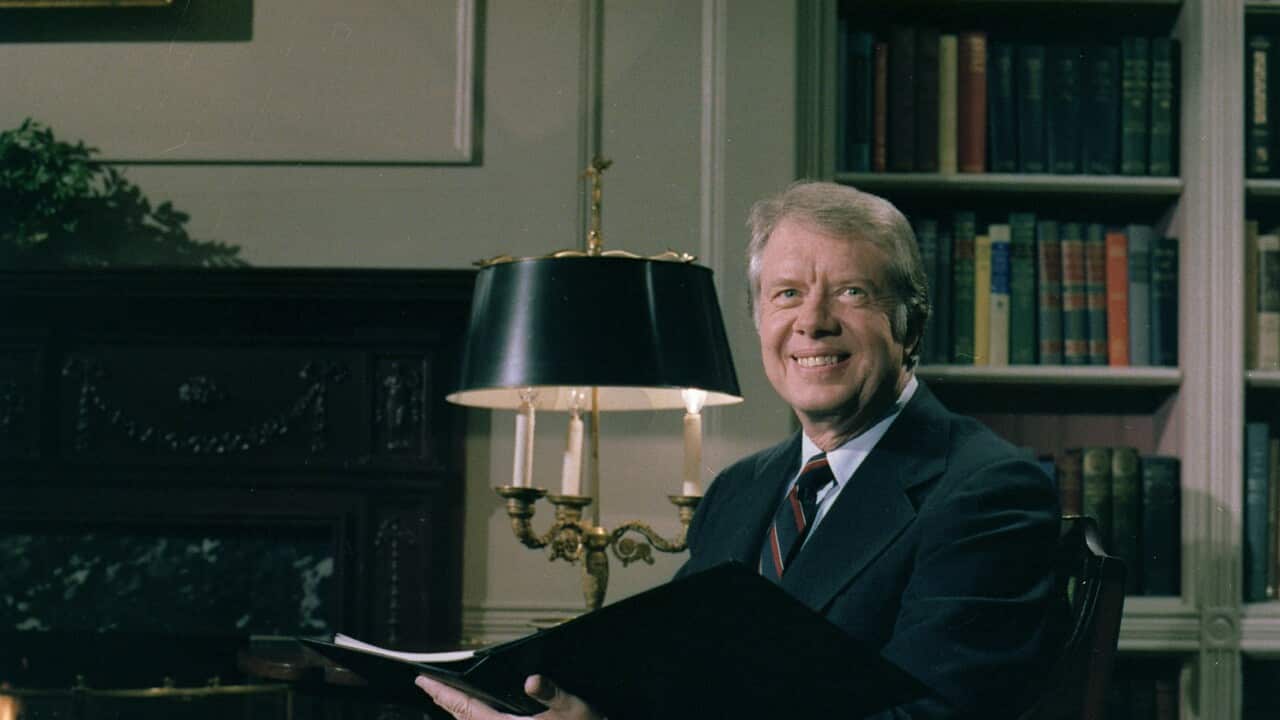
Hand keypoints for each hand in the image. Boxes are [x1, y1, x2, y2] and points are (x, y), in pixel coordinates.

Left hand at [415, 674, 602, 719]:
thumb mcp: (574, 709)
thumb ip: (552, 693)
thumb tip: (533, 680)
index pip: (466, 707)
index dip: (443, 693)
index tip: (422, 681)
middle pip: (465, 719)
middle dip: (446, 703)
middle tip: (428, 688)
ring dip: (461, 713)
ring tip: (449, 700)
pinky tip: (479, 715)